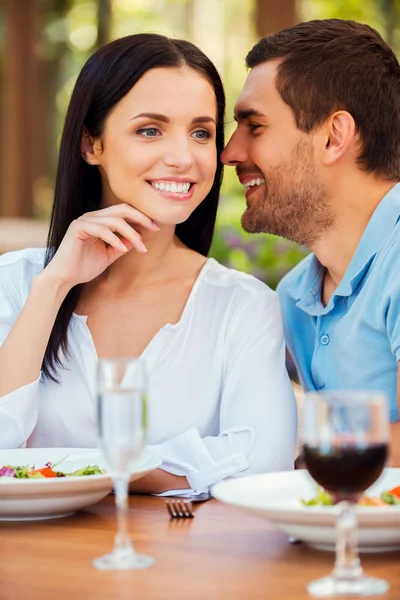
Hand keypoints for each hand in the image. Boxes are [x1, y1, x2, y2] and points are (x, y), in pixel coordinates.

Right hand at [43, 203, 158, 288]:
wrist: (64, 278)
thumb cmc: (84, 267)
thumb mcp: (109, 255)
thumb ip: (122, 245)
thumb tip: (139, 237)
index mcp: (99, 221)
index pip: (123, 211)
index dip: (141, 217)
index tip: (155, 228)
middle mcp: (91, 217)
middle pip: (121, 209)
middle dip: (141, 218)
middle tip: (154, 229)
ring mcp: (84, 221)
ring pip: (114, 220)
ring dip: (131, 233)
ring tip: (140, 247)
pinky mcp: (77, 228)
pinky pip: (101, 229)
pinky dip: (114, 239)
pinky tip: (122, 248)